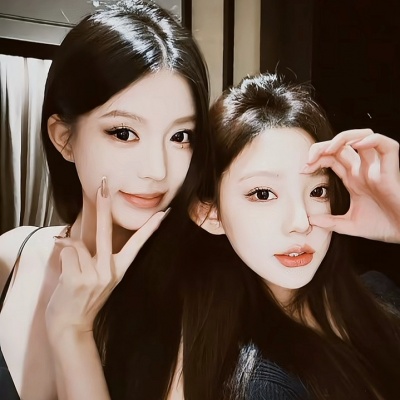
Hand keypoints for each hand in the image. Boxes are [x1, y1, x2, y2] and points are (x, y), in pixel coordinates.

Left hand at [45, 179, 168, 337]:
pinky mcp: (78, 279)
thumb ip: (90, 257)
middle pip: (106, 232)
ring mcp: (95, 275)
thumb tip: (67, 237)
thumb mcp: (94, 279)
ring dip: (68, 252)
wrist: (70, 328)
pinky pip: (66, 252)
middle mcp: (109, 271)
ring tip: (69, 272)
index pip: (138, 244)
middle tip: (104, 184)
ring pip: (77, 245)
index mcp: (118, 270)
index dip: (150, 227)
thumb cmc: (81, 300)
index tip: (164, 213)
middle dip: (105, 205)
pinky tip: (63, 276)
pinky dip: (61, 257)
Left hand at [303, 129, 399, 242]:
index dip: (316, 159)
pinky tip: (357, 146)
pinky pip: (387, 146)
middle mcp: (364, 170)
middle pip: (343, 145)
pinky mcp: (391, 171)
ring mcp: (377, 169)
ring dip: (343, 138)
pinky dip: (372, 140)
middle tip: (309, 158)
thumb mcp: (350, 225)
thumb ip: (331, 222)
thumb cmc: (383, 227)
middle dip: (323, 146)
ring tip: (329, 149)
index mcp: (354, 179)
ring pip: (363, 137)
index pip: (332, 158)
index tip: (302, 170)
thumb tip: (311, 220)